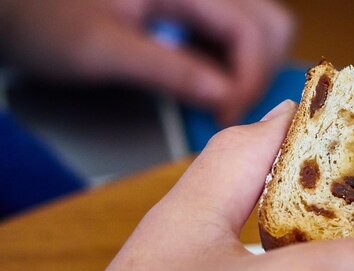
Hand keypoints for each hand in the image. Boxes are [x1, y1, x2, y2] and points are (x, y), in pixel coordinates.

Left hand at [0, 0, 294, 122]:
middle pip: (268, 23)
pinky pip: (234, 31)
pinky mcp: (191, 7)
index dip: (248, 79)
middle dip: (258, 70)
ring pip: (258, 26)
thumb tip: (223, 96)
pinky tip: (209, 79)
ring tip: (221, 97)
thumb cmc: (47, 16)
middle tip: (227, 106)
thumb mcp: (106, 50)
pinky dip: (233, 60)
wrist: (18, 3)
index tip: (227, 115)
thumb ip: (170, 70)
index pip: (249, 31)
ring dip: (250, 65)